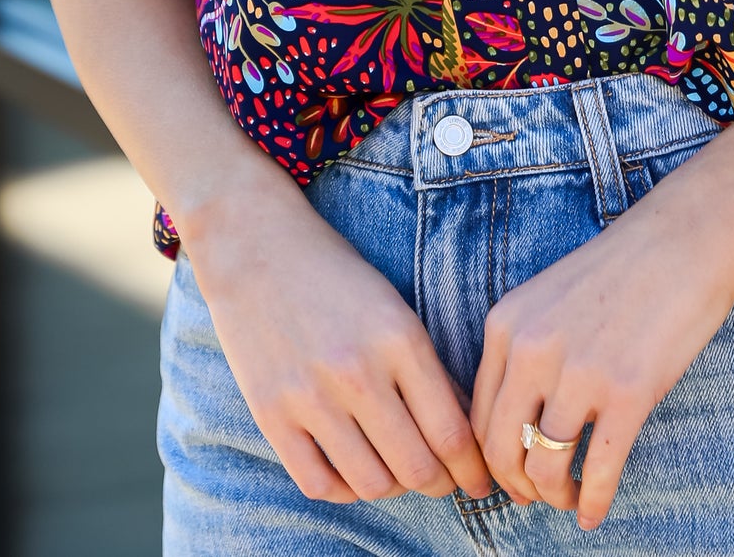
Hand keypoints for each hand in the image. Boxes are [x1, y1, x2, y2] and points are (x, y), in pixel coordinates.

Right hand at [187, 186, 492, 506]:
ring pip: (372, 484)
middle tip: (444, 482)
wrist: (255, 244)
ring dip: (393, 488)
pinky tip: (352, 470)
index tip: (479, 480)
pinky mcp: (270, 414)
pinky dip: (344, 489)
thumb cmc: (334, 274)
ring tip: (396, 472)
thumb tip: (458, 435)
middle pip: (417, 467)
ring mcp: (310, 396)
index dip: (472, 468)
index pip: (451, 432)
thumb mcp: (393, 308)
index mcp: (398, 337)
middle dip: (441, 484)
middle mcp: (358, 371)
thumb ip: (425, 369)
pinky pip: (318, 483)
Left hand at [470, 161, 733, 529]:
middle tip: (535, 497)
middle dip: (516, 485)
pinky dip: (593, 502)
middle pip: (501, 448)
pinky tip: (595, 513)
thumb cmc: (622, 268)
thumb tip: (516, 422)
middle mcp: (532, 350)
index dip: (491, 457)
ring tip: (569, 499)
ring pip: (543, 466)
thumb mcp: (549, 298)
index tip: (510, 472)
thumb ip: (525, 349)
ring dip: (553, 496)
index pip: (477, 414)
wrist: (685, 238)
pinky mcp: (627, 393)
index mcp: (506, 324)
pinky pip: (597, 470)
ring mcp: (579, 373)